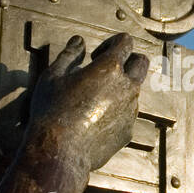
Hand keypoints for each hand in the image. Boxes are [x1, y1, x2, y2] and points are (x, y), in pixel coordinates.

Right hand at [26, 33, 147, 173]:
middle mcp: (127, 87)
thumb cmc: (52, 110)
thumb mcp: (53, 76)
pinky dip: (115, 113)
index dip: (113, 43)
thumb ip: (69, 54)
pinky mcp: (128, 131)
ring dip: (119, 89)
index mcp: (110, 68)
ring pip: (133, 91)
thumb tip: (78, 41)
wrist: (59, 151)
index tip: (97, 54)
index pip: (126, 42)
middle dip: (128, 61)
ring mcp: (131, 110)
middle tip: (106, 71)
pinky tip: (93, 122)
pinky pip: (127, 115)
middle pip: (141, 63)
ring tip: (92, 100)